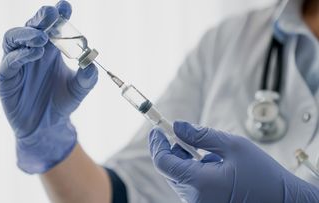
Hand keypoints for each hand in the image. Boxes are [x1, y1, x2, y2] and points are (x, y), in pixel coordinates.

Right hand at [0, 1, 97, 173]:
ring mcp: (18, 63)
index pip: (53, 27)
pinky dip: (20, 55)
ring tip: (42, 37)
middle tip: (52, 14)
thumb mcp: (79, 90)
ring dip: (28, 34)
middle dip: (41, 18)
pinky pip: (9, 61)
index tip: (66, 7)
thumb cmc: (62, 103)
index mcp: (51, 50)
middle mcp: (33, 52)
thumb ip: (87, 78)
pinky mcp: (6, 78)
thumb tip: (92, 64)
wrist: (48, 126)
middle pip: (32, 26)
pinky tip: (35, 54)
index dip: (58, 15)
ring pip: (13, 38)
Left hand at [149, 121, 318, 202]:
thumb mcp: (233, 146)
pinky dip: (193, 170)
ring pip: (179, 176)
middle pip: (169, 169)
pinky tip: (213, 164)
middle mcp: (195, 199)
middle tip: (181, 132)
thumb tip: (177, 126)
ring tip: (210, 153)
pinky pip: (190, 185)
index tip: (157, 129)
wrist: (283, 201)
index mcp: (200, 184)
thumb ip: (201, 135)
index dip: (157, 144)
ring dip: (185, 159)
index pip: (163, 163)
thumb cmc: (262, 175)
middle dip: (172, 149)